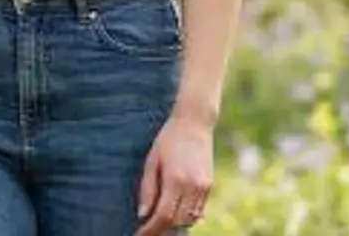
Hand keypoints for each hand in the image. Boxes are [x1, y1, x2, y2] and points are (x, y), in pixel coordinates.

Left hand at [135, 108, 215, 233]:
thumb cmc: (167, 140)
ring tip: (158, 225)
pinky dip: (186, 217)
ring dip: (174, 225)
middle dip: (161, 230)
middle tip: (146, 232)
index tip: (139, 234)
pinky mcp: (209, 186)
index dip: (151, 229)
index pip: (163, 215)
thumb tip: (143, 214)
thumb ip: (147, 189)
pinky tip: (174, 215)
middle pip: (177, 221)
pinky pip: (199, 210)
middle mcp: (193, 187)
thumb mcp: (151, 161)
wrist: (194, 124)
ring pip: (190, 218)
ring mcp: (204, 187)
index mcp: (176, 180)